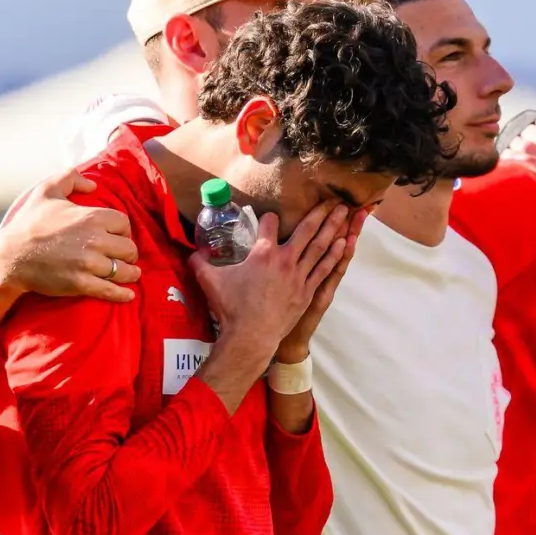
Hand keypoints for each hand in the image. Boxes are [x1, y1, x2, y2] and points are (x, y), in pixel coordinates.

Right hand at [0, 168, 140, 302]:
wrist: (9, 255)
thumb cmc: (28, 224)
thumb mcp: (46, 191)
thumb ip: (70, 179)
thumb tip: (93, 185)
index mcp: (92, 217)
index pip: (124, 224)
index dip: (123, 230)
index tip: (118, 236)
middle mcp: (94, 240)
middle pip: (129, 248)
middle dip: (128, 253)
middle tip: (123, 257)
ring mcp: (88, 263)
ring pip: (124, 270)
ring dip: (130, 273)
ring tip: (131, 274)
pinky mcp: (81, 283)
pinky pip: (110, 290)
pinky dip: (122, 294)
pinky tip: (128, 295)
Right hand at [191, 200, 348, 363]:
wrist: (251, 336)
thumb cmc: (231, 308)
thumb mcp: (210, 280)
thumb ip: (200, 262)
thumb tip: (190, 251)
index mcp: (263, 253)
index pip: (269, 224)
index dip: (268, 218)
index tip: (269, 218)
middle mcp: (285, 260)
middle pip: (307, 229)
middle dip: (320, 211)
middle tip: (333, 197)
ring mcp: (299, 276)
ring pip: (321, 245)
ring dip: (333, 227)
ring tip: (345, 212)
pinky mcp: (307, 291)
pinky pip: (325, 268)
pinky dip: (335, 254)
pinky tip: (345, 242)